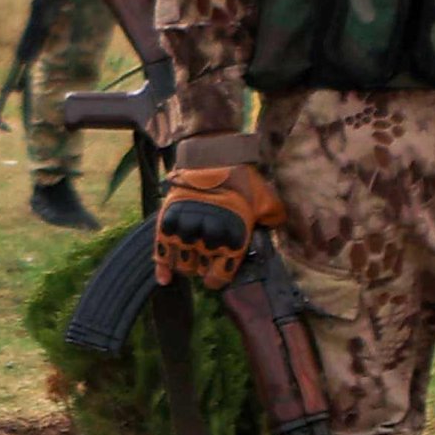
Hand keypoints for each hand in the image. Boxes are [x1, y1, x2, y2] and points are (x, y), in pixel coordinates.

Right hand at [155, 160, 286, 289]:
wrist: (212, 156)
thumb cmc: (241, 178)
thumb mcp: (265, 199)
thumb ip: (272, 218)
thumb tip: (273, 227)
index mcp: (233, 239)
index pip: (220, 276)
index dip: (216, 278)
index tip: (215, 274)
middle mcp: (209, 240)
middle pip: (199, 270)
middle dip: (201, 267)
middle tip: (203, 257)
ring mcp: (187, 231)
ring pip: (182, 263)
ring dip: (185, 263)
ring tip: (189, 256)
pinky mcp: (168, 222)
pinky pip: (161, 253)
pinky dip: (162, 268)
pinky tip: (164, 279)